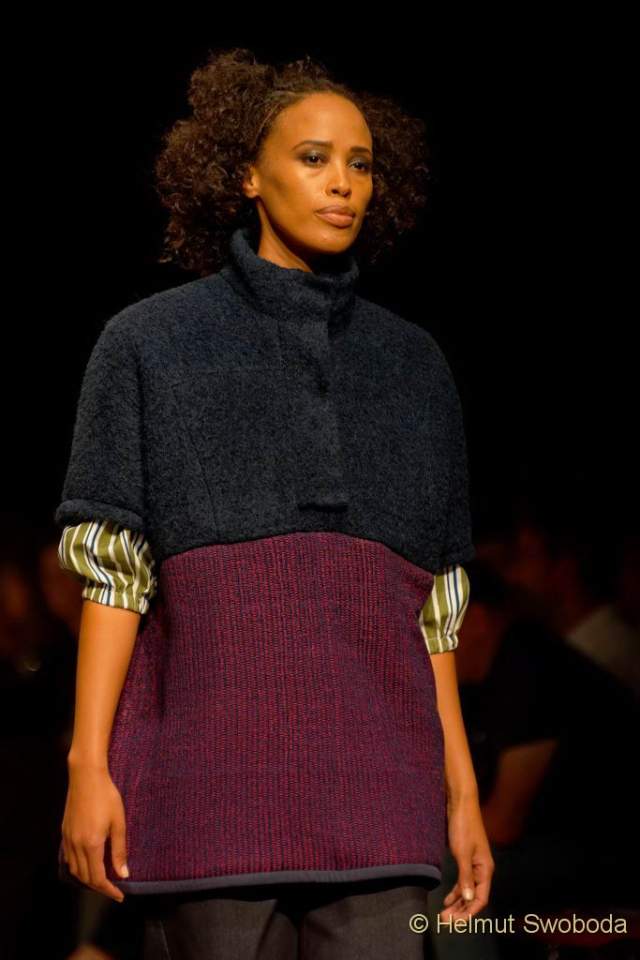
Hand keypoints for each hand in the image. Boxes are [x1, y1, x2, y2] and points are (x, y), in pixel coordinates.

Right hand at [61, 763, 128, 901]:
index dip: (109, 890)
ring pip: (75, 870)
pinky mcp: (65, 832)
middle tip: (113, 889)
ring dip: (87, 879)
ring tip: (102, 879)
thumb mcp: (119, 822)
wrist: (86, 778)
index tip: (120, 895)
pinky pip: (69, 858)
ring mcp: (68, 839)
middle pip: (85, 877)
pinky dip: (78, 867)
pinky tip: (87, 864)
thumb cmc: (107, 797)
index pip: (98, 878)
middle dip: (99, 887)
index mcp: (92, 845)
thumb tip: (123, 873)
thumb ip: (119, 850)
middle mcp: (77, 846)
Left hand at [439, 794, 493, 922]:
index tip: (455, 922)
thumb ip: (465, 877)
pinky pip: (463, 881)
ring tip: (444, 914)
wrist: (461, 805)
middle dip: (461, 910)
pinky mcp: (466, 859)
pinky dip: (456, 891)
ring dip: (457, 903)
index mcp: (485, 870)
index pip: (481, 899)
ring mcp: (474, 865)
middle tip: (445, 921)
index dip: (469, 912)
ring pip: (468, 890)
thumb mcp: (462, 853)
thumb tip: (469, 898)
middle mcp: (482, 870)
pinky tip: (447, 899)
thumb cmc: (463, 827)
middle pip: (474, 897)